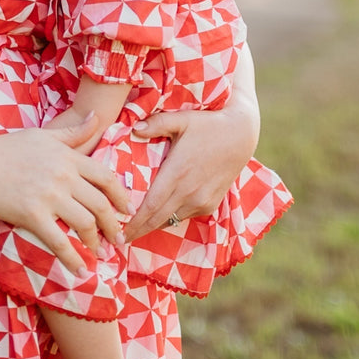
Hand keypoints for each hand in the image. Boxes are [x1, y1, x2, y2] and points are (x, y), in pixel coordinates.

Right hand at [0, 115, 131, 274]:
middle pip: (101, 205)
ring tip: (101, 254)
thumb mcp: (44, 135)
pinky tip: (80, 271)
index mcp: (69, 157)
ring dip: (97, 243)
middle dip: (114, 226)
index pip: (107, 178)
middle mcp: (64, 176)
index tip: (127, 210)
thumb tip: (96, 118)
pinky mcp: (31, 215)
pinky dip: (73, 259)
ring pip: (85, 224)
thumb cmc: (6, 148)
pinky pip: (59, 242)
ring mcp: (49, 196)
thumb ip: (73, 133)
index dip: (122, 197)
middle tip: (119, 239)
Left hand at [124, 88, 260, 243]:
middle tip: (118, 240)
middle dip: (137, 231)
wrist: (241, 135)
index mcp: (177, 173)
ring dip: (153, 225)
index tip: (117, 232)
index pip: (150, 206)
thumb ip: (157, 123)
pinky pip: (185, 216)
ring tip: (134, 229)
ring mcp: (201, 201)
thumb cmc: (208, 124)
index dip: (133, 222)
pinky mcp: (210, 205)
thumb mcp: (183, 119)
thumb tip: (134, 128)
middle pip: (157, 220)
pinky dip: (170, 217)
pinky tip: (158, 216)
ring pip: (170, 220)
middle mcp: (189, 192)